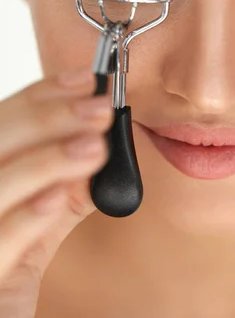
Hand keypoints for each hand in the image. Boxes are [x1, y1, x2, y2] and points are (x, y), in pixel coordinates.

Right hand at [0, 69, 112, 317]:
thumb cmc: (9, 276)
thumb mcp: (36, 225)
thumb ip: (65, 189)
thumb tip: (103, 145)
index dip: (39, 98)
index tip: (84, 80)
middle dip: (46, 119)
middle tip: (99, 107)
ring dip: (45, 161)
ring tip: (94, 146)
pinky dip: (25, 218)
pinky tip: (55, 197)